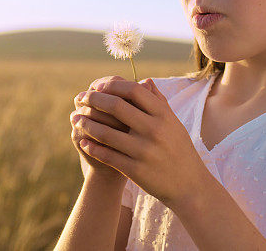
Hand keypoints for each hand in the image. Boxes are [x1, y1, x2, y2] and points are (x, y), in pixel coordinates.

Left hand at [75, 78, 210, 207]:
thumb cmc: (179, 149)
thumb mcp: (174, 123)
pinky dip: (92, 147)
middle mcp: (154, 130)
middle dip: (93, 100)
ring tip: (76, 119)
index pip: (133, 90)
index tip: (98, 86)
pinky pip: (108, 156)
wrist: (189, 185)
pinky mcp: (136, 170)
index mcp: (163, 115)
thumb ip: (158, 101)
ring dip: (87, 124)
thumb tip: (144, 80)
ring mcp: (145, 151)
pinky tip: (84, 142)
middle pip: (116, 107)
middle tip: (80, 98)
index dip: (112, 86)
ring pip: (107, 133)